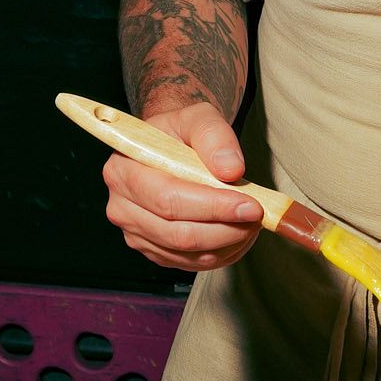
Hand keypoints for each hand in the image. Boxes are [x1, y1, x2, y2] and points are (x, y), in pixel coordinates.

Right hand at [102, 101, 262, 271]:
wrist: (170, 146)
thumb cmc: (180, 132)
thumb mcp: (198, 117)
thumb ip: (214, 136)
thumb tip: (230, 170)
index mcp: (124, 171)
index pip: (169, 199)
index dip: (213, 207)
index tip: (251, 205)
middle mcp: (122, 207)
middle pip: (178, 234)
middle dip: (226, 229)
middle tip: (259, 216)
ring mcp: (135, 233)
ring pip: (188, 253)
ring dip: (229, 243)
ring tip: (252, 222)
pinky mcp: (153, 251)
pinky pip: (191, 263)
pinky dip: (222, 253)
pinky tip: (238, 233)